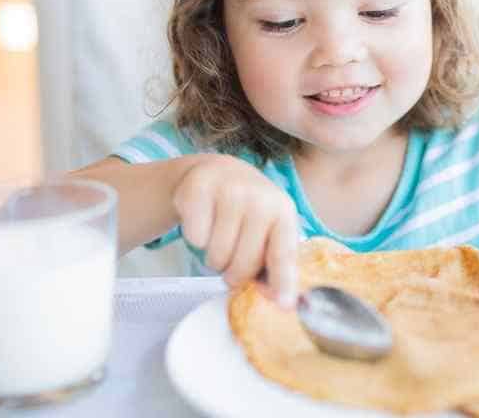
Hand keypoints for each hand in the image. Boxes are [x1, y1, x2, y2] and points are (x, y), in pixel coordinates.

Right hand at [172, 154, 299, 307]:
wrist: (218, 172)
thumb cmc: (248, 211)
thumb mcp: (269, 229)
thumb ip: (275, 263)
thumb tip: (279, 300)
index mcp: (282, 210)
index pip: (282, 253)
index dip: (282, 282)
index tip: (283, 306)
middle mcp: (259, 197)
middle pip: (243, 263)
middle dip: (234, 273)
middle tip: (232, 261)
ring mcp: (228, 189)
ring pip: (216, 255)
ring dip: (213, 258)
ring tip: (219, 239)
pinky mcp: (198, 188)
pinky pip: (195, 238)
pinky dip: (195, 239)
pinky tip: (203, 222)